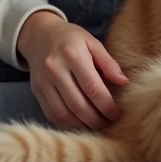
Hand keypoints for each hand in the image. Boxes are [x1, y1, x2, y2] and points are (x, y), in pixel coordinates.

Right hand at [17, 10, 128, 129]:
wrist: (41, 35)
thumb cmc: (72, 39)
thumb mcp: (92, 42)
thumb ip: (108, 62)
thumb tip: (124, 82)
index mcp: (73, 55)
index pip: (92, 87)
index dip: (106, 105)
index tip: (116, 113)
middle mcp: (55, 69)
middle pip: (78, 104)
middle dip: (96, 119)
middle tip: (108, 123)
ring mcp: (43, 82)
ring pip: (63, 113)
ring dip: (81, 125)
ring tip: (96, 125)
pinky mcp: (36, 91)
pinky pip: (51, 114)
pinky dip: (66, 124)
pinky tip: (79, 124)